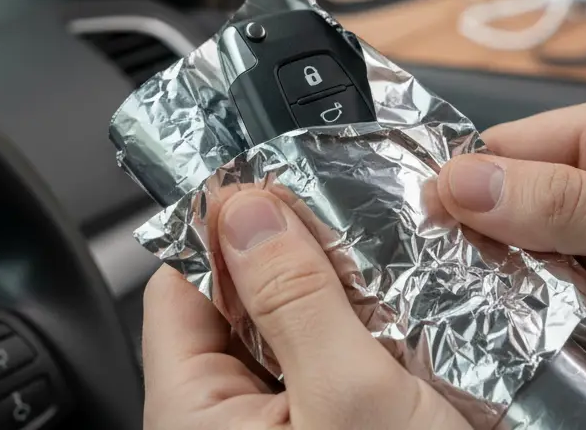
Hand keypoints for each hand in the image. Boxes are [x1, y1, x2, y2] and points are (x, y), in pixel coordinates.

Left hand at [141, 190, 470, 429]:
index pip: (181, 286)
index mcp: (194, 417)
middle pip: (241, 303)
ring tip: (388, 264)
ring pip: (294, 330)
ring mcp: (279, 427)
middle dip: (296, 258)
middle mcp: (226, 424)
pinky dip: (363, 334)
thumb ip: (293, 296)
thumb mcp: (350, 395)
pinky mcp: (327, 429)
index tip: (276, 180)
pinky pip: (330, 363)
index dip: (223, 227)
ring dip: (339, 296)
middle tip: (352, 218)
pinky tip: (404, 317)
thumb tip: (244, 206)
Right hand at [437, 89, 585, 392]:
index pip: (508, 150)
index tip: (427, 253)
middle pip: (521, 213)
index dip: (463, 197)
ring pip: (549, 266)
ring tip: (562, 340)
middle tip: (503, 312)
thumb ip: (566, 205)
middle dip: (509, 267)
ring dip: (549, 310)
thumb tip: (459, 179)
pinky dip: (584, 334)